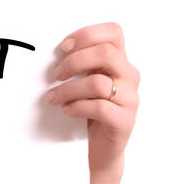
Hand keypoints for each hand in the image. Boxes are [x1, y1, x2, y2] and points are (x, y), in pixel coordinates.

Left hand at [45, 21, 138, 178]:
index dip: (88, 34)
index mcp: (121, 63)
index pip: (114, 32)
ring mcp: (131, 99)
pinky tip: (66, 110)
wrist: (104, 151)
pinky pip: (98, 107)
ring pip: (98, 83)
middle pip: (106, 53)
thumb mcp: (88, 84)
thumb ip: (83, 65)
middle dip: (74, 62)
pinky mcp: (125, 120)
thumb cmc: (92, 113)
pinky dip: (76, 107)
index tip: (63, 47)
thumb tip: (58, 52)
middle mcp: (130, 77)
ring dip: (69, 89)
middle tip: (56, 74)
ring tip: (54, 97)